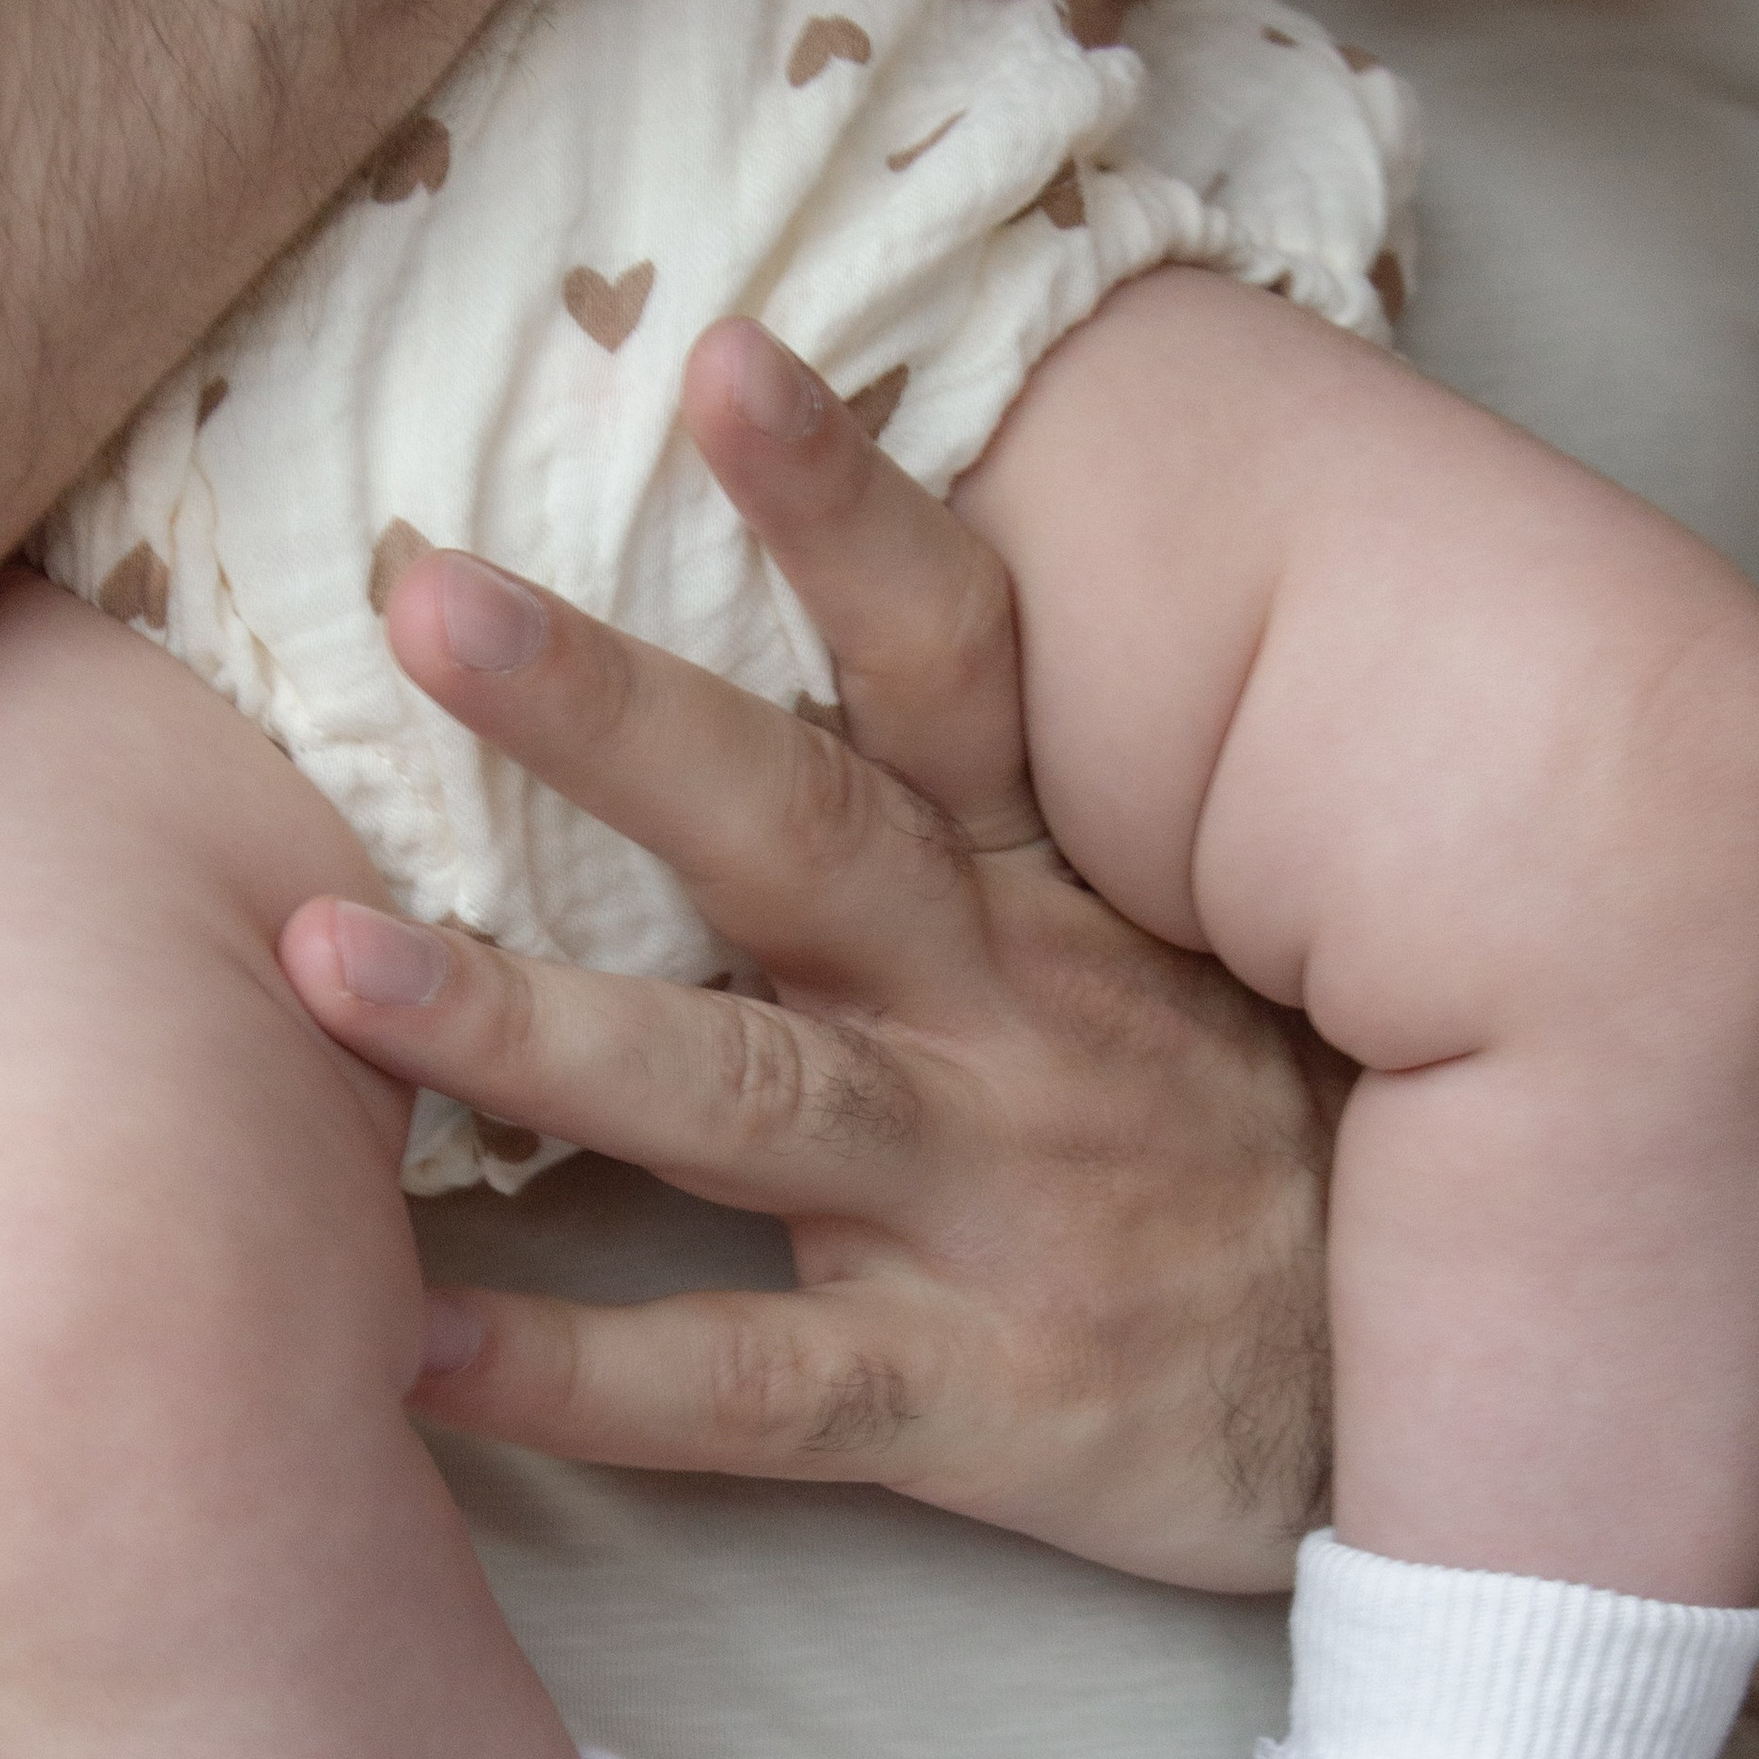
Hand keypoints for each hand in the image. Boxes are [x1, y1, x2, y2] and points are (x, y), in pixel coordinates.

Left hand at [277, 323, 1341, 1588]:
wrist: (1444, 1403)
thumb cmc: (1280, 1139)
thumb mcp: (1204, 937)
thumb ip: (1027, 809)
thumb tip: (867, 593)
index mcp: (1061, 888)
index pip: (954, 659)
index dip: (844, 510)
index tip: (720, 356)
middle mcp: (1013, 1019)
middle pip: (796, 838)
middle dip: (608, 716)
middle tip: (424, 595)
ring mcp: (989, 1211)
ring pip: (732, 1099)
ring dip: (519, 1024)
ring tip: (314, 951)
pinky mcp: (975, 1399)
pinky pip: (748, 1385)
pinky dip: (570, 1371)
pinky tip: (391, 1346)